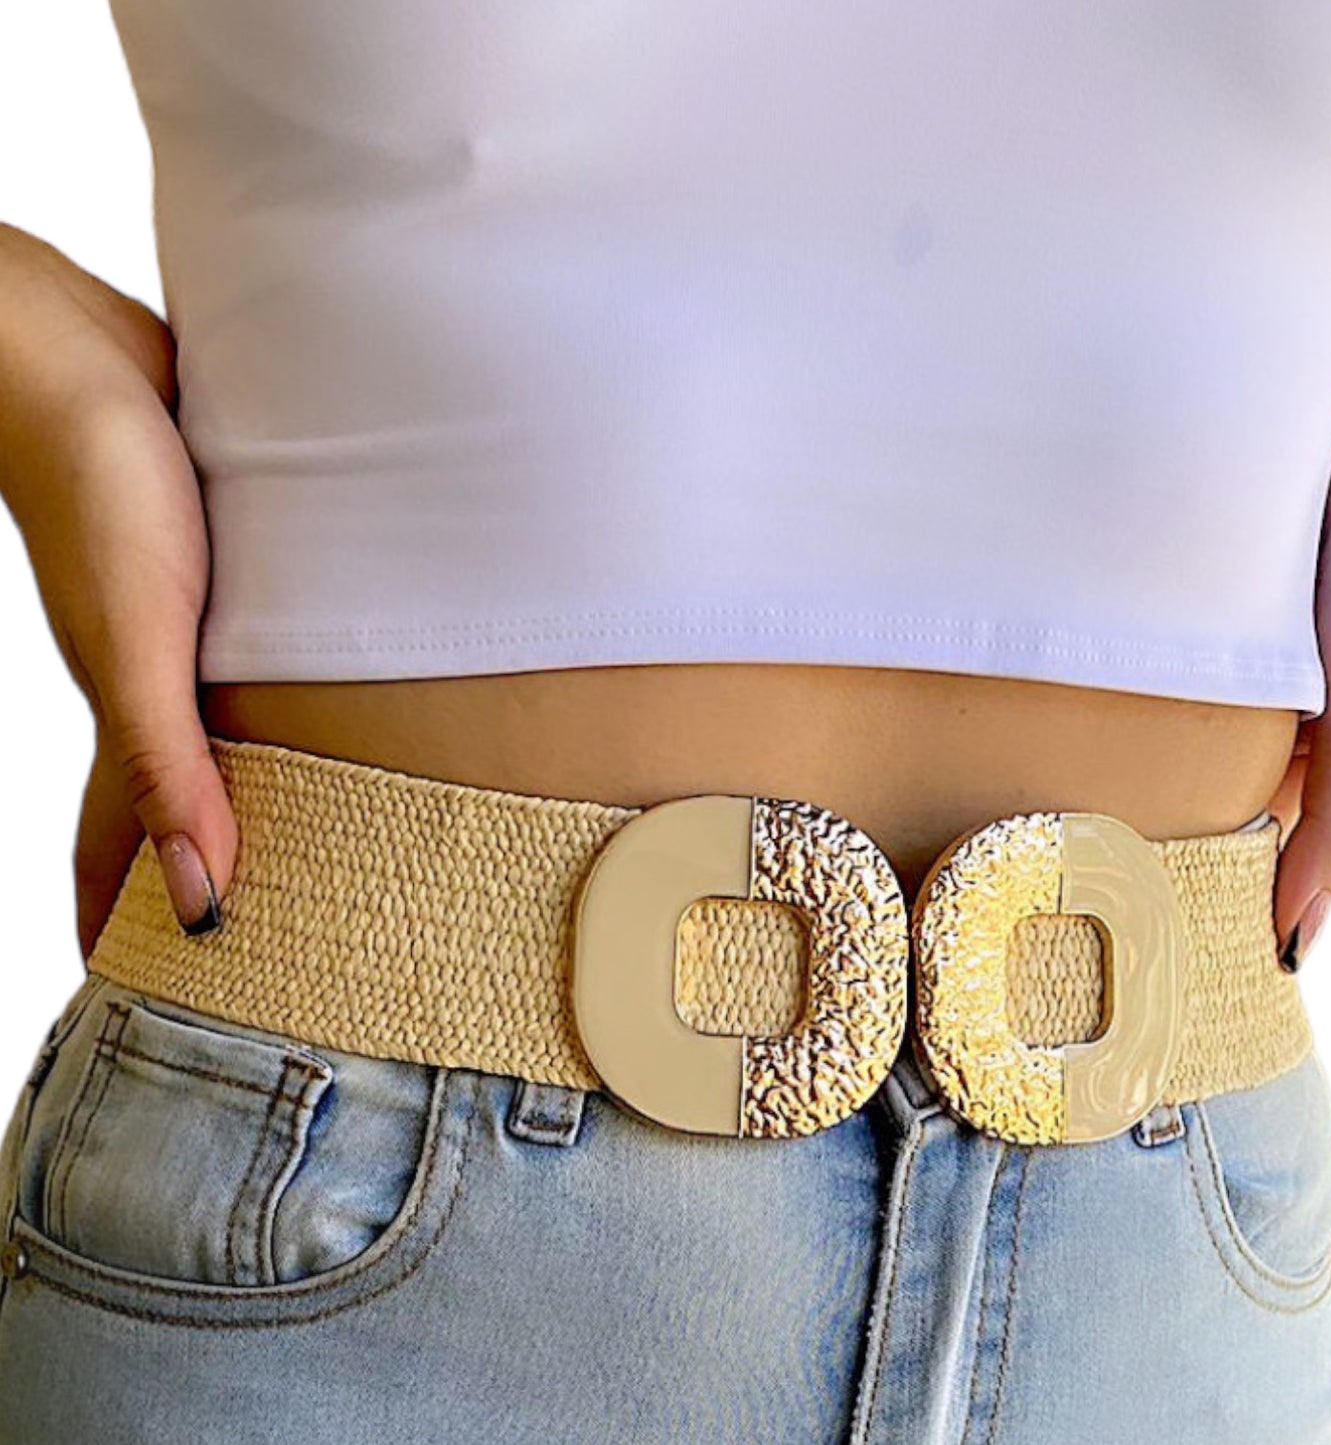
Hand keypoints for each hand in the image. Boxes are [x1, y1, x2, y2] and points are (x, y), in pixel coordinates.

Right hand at [0, 223, 237, 955]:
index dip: (126, 926)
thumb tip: (200, 899)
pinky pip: (250, 671)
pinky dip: (274, 712)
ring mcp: (190, 633)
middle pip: (177, 803)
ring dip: (251, 795)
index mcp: (130, 716)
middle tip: (258, 941)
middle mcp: (158, 684)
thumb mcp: (138, 641)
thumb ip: (162, 763)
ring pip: (222, 738)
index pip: (118, 850)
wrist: (81, 354)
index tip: (153, 1002)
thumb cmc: (98, 487)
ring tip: (310, 846)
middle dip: (202, 875)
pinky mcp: (226, 580)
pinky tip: (318, 710)